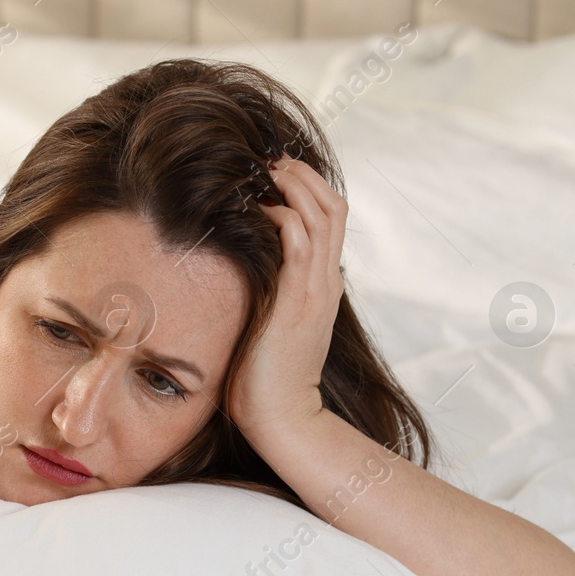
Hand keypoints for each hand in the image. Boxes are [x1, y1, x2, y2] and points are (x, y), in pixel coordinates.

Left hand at [227, 154, 346, 438]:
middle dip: (302, 174)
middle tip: (268, 157)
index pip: (330, 218)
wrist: (281, 418)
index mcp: (322, 284)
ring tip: (263, 168)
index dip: (307, 187)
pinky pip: (298, 240)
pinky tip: (254, 206)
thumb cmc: (264, 379)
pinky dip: (280, 214)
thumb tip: (241, 275)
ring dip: (292, 184)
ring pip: (321, 213)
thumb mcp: (270, 326)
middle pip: (333, 204)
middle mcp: (326, 280)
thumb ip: (268, 297)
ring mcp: (316, 289)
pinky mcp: (298, 300)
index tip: (274, 171)